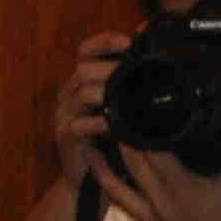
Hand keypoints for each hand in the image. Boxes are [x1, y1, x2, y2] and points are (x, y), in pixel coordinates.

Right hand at [53, 31, 131, 187]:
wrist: (87, 179)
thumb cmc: (110, 142)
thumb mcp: (121, 109)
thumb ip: (130, 87)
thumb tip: (155, 60)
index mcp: (83, 82)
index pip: (86, 51)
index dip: (103, 42)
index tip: (127, 41)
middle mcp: (70, 95)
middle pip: (83, 69)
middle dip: (110, 69)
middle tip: (132, 73)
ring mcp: (65, 115)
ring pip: (82, 93)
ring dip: (107, 93)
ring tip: (128, 98)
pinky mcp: (65, 136)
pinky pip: (81, 124)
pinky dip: (101, 123)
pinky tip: (117, 126)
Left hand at [93, 102, 220, 220]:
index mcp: (180, 188)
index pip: (150, 153)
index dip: (139, 132)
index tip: (130, 113)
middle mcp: (159, 207)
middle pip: (131, 169)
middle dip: (120, 145)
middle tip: (109, 123)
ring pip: (119, 196)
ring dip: (105, 173)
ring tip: (91, 154)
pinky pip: (133, 216)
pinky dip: (125, 198)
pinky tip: (119, 185)